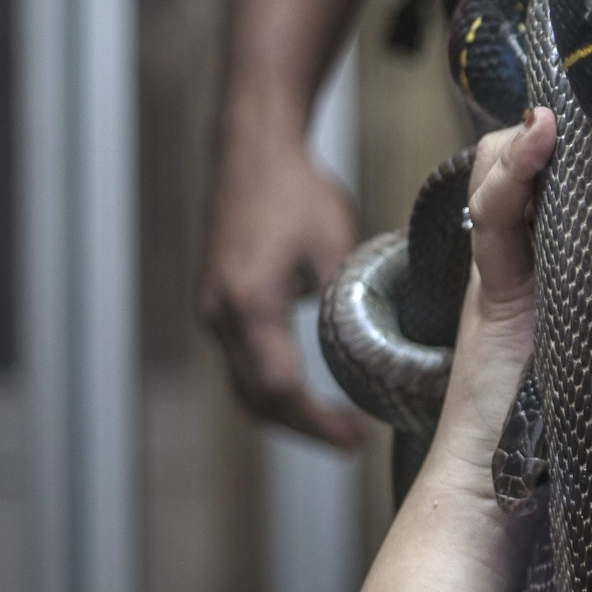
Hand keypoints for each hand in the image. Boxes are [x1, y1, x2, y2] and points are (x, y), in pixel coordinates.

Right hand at [202, 126, 365, 446]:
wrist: (254, 148)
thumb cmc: (298, 189)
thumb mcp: (336, 247)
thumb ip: (347, 300)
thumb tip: (377, 344)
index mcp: (251, 305)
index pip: (282, 389)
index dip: (318, 423)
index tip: (354, 441)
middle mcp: (221, 313)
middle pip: (257, 398)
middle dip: (302, 427)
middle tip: (350, 443)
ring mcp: (213, 307)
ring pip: (243, 383)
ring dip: (284, 411)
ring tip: (332, 425)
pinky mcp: (217, 298)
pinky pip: (240, 359)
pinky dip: (269, 385)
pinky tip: (305, 390)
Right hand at [422, 109, 556, 497]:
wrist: (508, 499)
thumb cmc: (584, 440)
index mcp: (565, 268)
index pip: (565, 179)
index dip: (586, 138)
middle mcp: (531, 261)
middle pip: (528, 164)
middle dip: (557, 123)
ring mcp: (503, 272)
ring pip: (502, 175)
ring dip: (529, 139)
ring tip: (560, 111)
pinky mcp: (489, 291)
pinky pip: (491, 219)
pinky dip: (509, 173)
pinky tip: (536, 139)